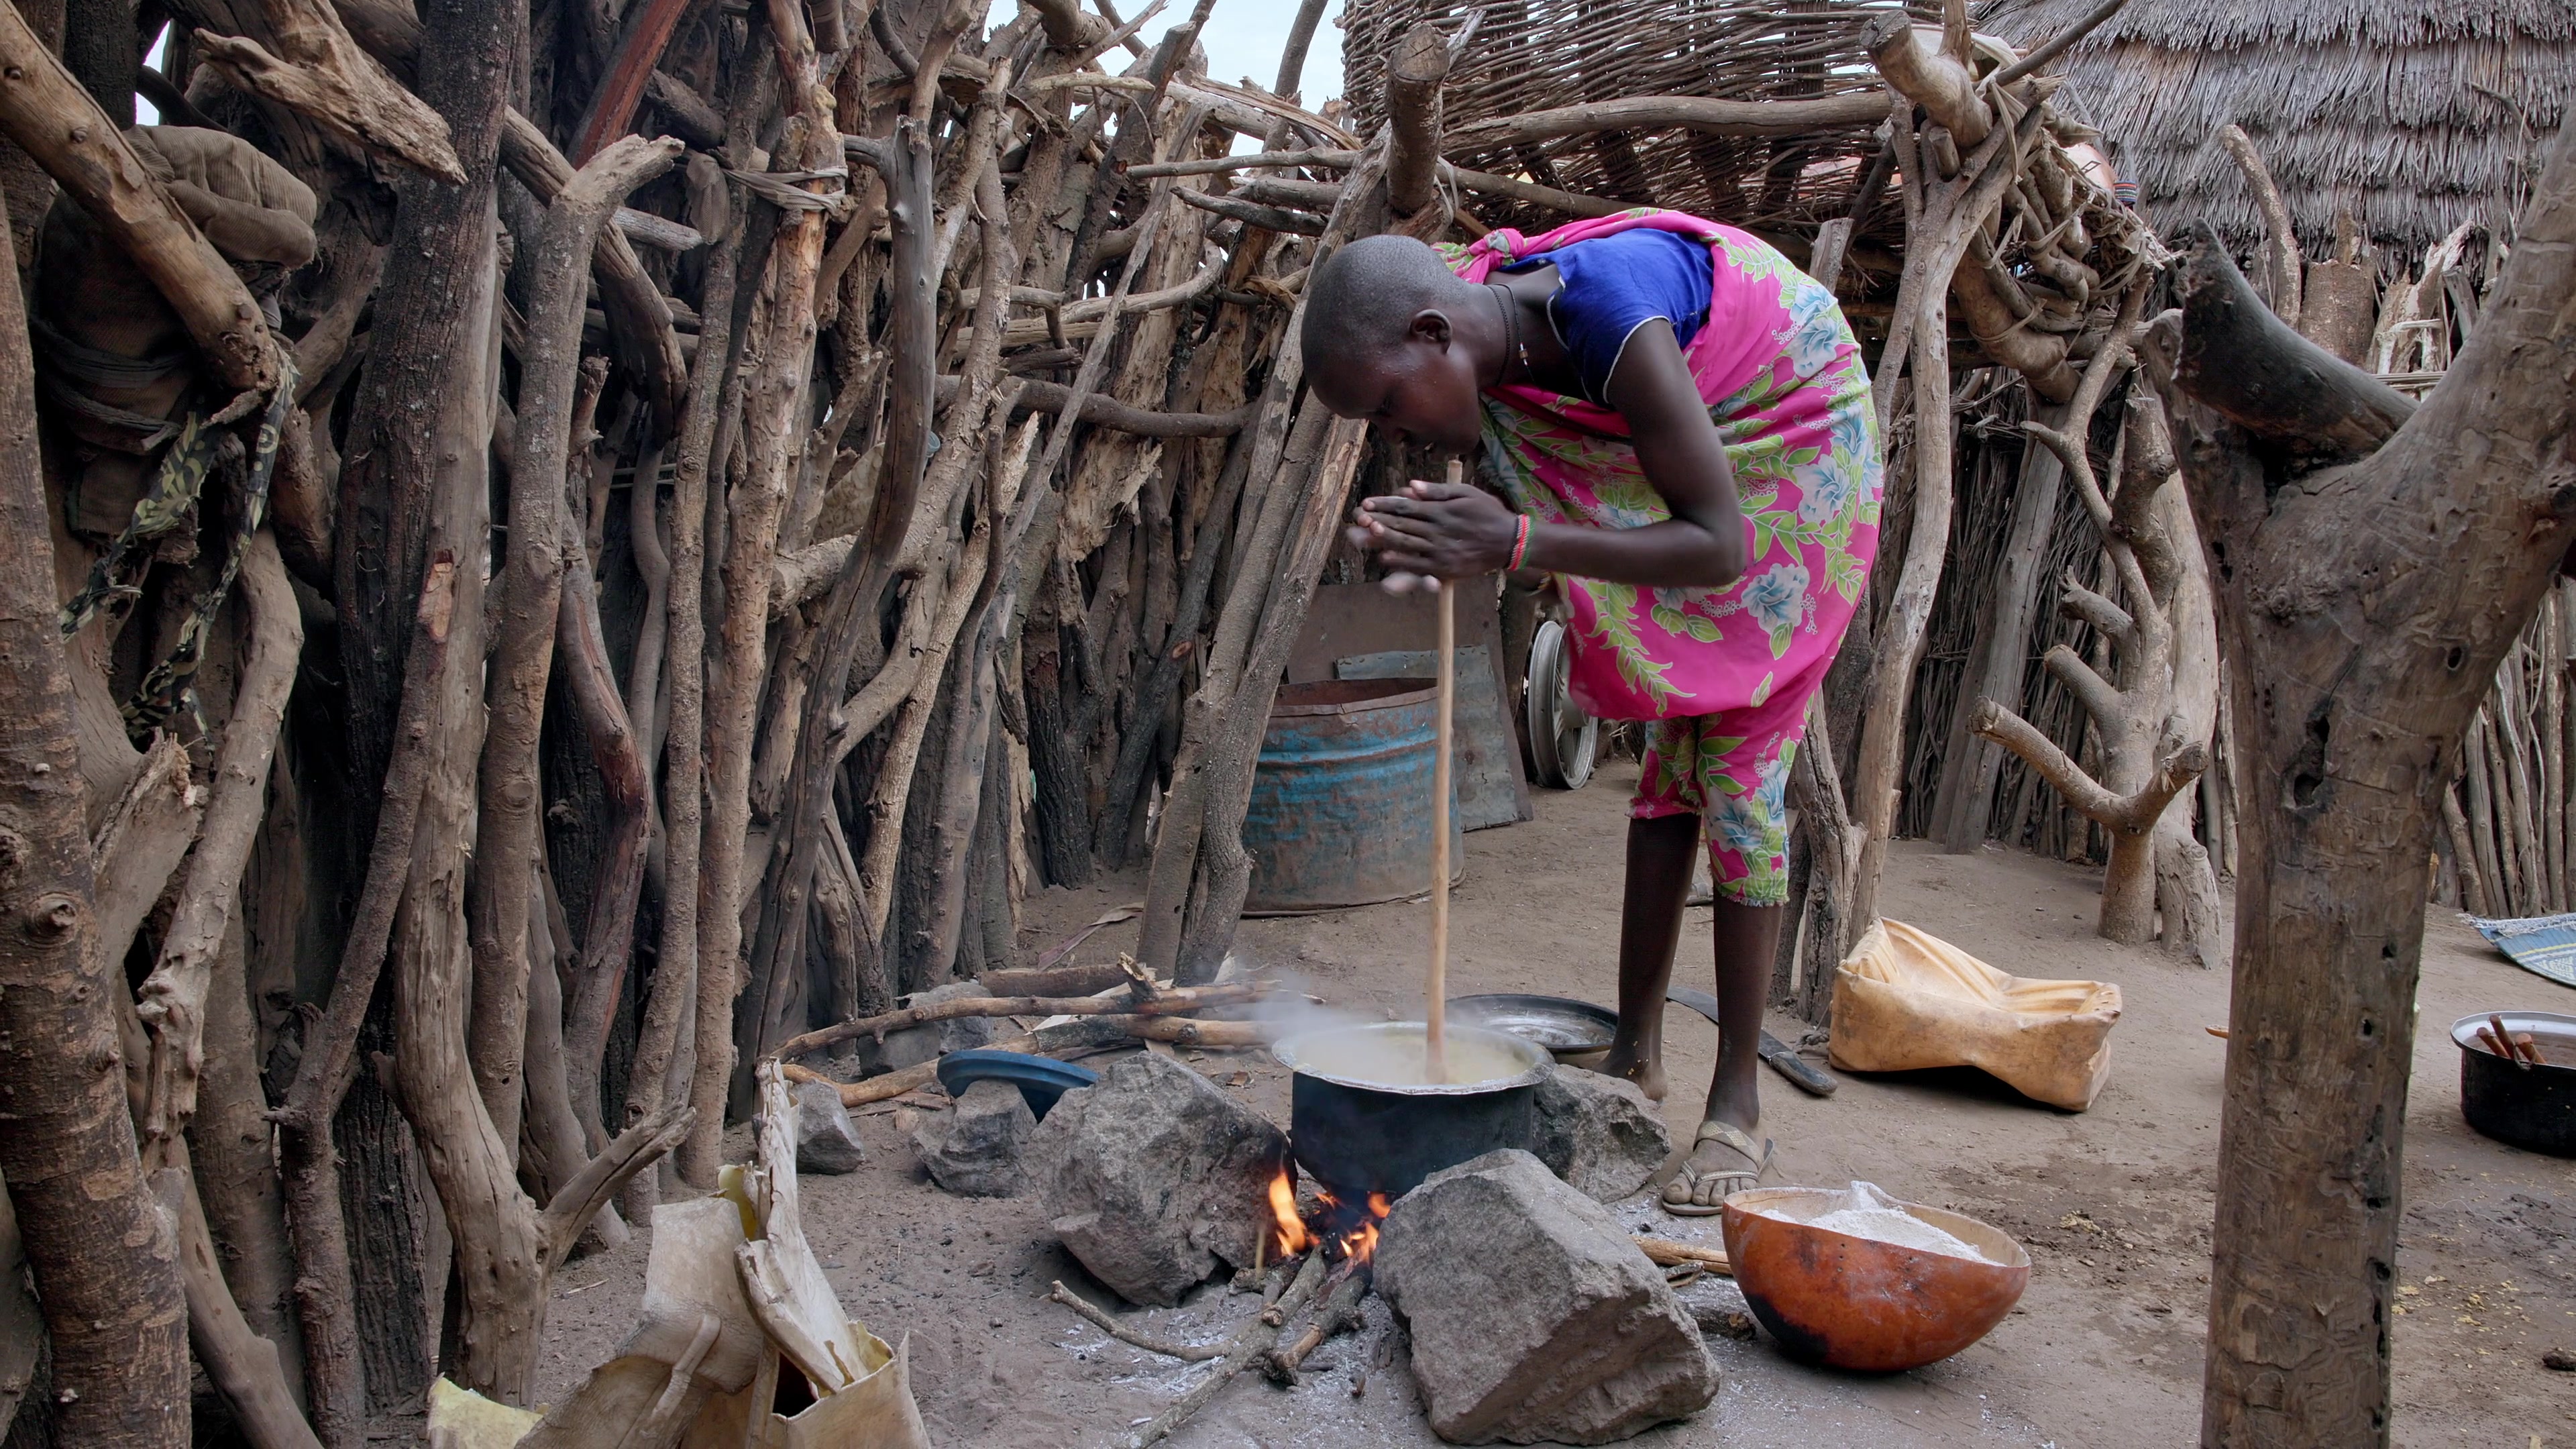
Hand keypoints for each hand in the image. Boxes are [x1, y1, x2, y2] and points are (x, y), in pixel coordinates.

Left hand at [1347, 479, 1517, 592]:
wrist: (1509, 541)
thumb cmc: (1488, 513)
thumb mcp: (1466, 493)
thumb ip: (1438, 491)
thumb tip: (1411, 485)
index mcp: (1441, 510)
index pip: (1406, 505)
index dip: (1384, 504)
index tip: (1367, 502)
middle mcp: (1438, 529)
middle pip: (1402, 524)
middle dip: (1378, 520)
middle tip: (1358, 518)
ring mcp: (1440, 550)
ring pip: (1407, 543)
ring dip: (1385, 538)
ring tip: (1367, 533)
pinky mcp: (1444, 568)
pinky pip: (1418, 565)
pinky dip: (1401, 561)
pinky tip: (1385, 558)